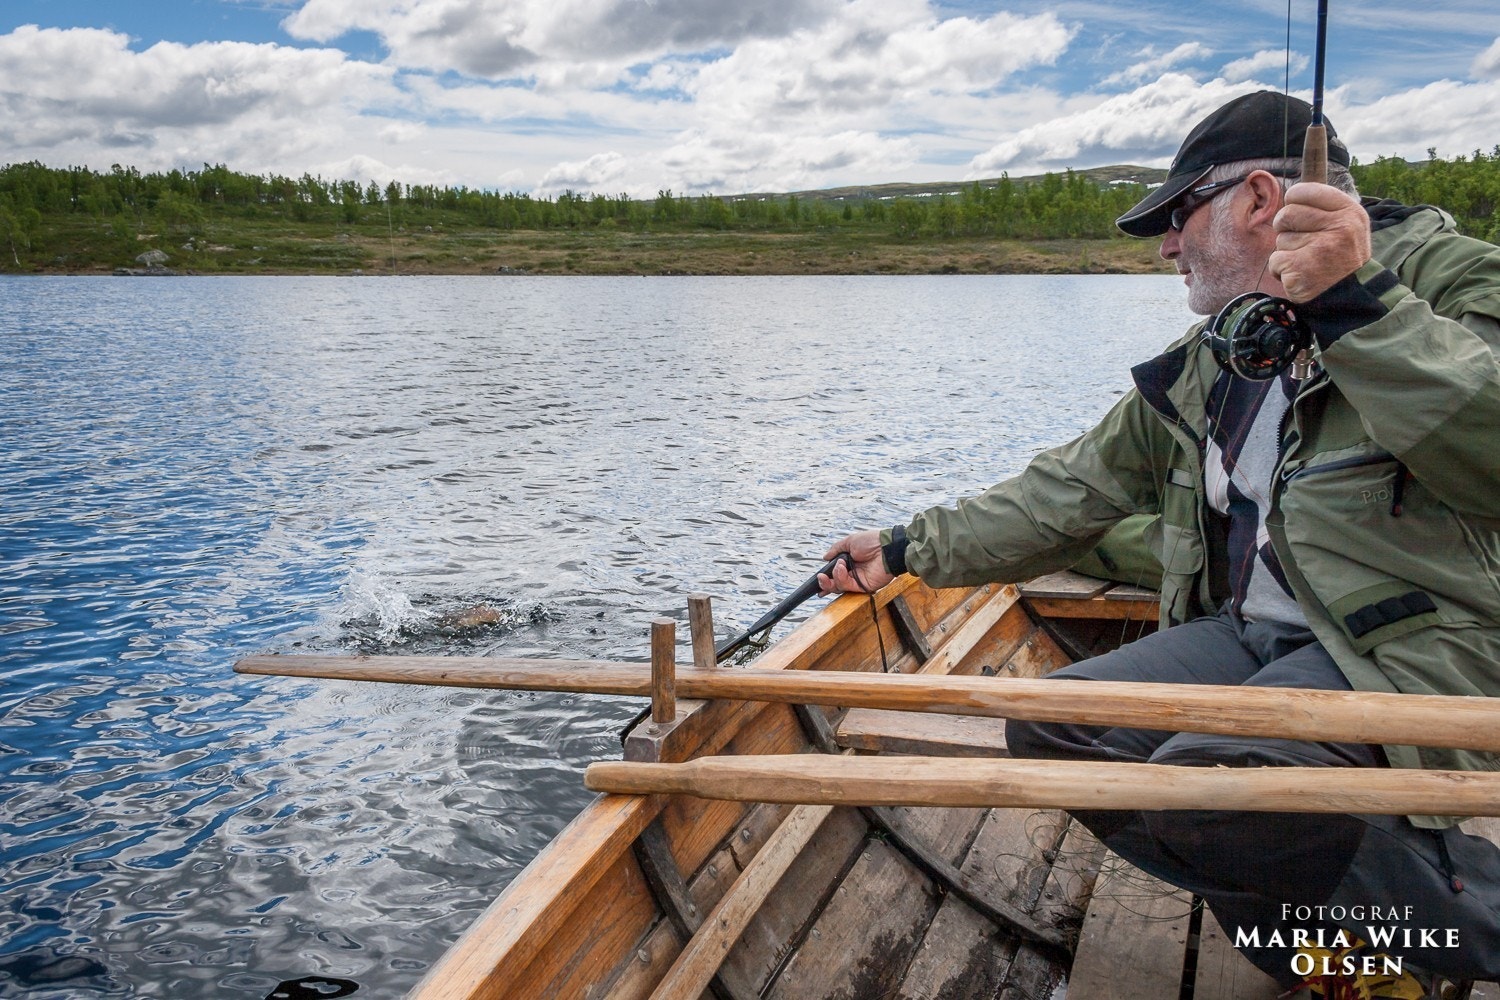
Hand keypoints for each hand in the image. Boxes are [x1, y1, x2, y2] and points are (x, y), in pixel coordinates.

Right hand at [818, 529, 894, 594]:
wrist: (886, 547)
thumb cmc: (871, 542)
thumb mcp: (849, 542)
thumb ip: (836, 550)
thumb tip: (824, 557)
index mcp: (849, 563)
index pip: (835, 574)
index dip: (826, 578)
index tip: (819, 577)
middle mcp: (853, 573)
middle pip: (834, 584)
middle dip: (825, 583)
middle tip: (821, 577)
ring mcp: (858, 581)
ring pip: (839, 587)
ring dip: (834, 577)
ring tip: (839, 565)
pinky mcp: (864, 586)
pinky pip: (848, 587)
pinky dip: (841, 578)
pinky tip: (842, 568)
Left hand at [1268, 183, 1370, 301]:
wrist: (1349, 298)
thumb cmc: (1341, 258)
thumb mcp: (1348, 226)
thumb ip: (1324, 207)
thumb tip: (1291, 192)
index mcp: (1349, 211)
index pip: (1304, 190)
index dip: (1294, 201)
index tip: (1299, 214)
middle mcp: (1338, 227)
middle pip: (1286, 214)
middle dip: (1287, 229)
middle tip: (1303, 243)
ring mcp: (1319, 248)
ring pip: (1280, 239)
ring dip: (1287, 252)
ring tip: (1308, 262)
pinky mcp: (1301, 269)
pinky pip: (1274, 260)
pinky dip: (1281, 270)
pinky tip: (1300, 275)